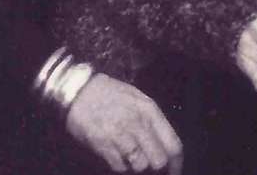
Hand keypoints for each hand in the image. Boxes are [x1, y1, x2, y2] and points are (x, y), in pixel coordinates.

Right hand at [66, 73, 182, 173]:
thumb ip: (153, 122)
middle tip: (151, 168)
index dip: (176, 164)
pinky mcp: (102, 145)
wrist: (80, 91)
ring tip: (131, 158)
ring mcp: (120, 135)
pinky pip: (119, 167)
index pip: (173, 145)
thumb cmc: (112, 94)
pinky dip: (120, 166)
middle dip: (157, 168)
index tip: (174, 172)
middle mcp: (139, 124)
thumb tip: (164, 147)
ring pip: (140, 166)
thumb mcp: (139, 100)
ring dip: (137, 166)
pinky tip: (117, 156)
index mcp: (151, 112)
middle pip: (159, 160)